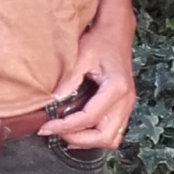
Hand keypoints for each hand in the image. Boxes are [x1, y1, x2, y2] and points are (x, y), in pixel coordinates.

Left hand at [39, 17, 135, 148]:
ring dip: (89, 141)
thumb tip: (53, 102)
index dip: (66, 127)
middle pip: (105, 136)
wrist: (117, 32)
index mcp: (116, 88)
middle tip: (56, 131)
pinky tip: (79, 129)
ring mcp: (128, 105)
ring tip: (67, 132)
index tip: (46, 127)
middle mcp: (126, 100)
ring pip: (112, 139)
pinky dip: (96, 135)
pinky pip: (114, 131)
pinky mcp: (124, 106)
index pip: (89, 117)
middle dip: (79, 139)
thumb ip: (69, 80)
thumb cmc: (100, 41)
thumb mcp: (81, 56)